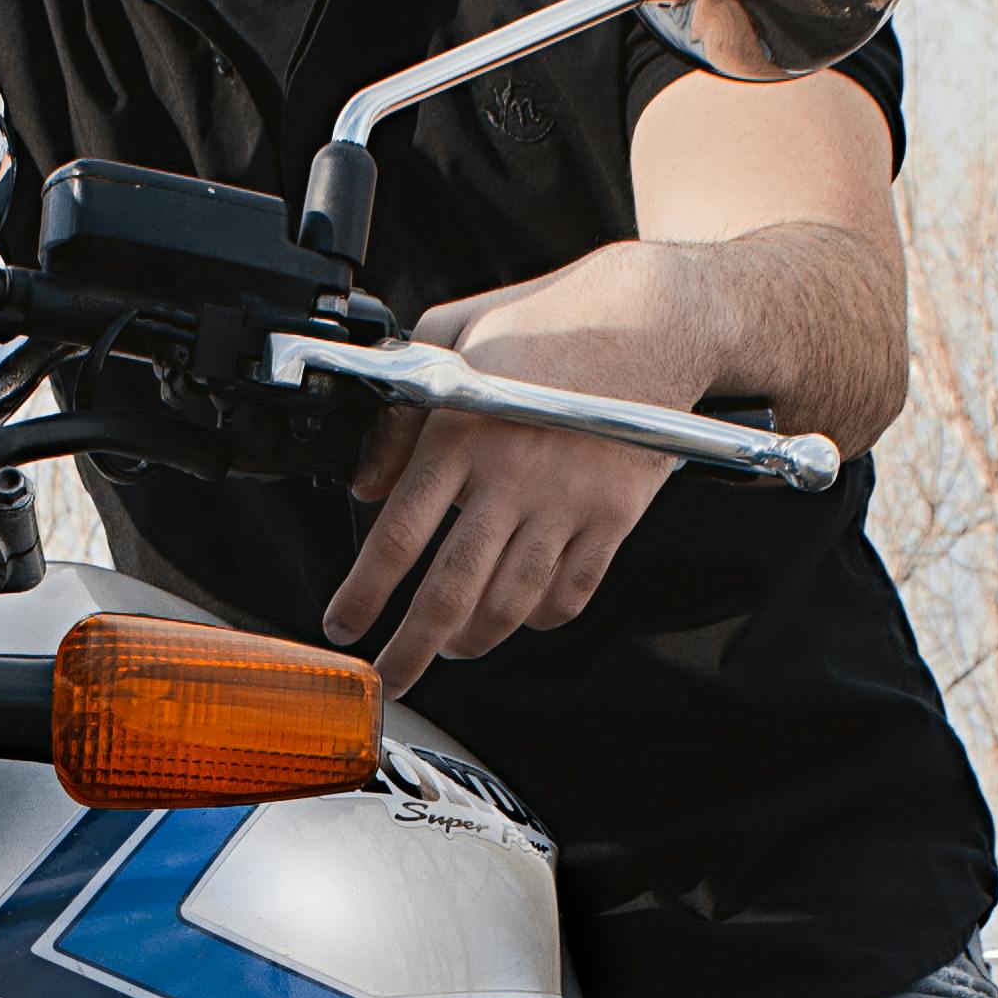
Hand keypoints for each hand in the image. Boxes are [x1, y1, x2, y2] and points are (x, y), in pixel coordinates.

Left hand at [320, 237, 709, 689]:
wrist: (654, 320)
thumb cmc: (554, 321)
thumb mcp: (455, 333)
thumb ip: (403, 408)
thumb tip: (370, 481)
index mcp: (461, 431)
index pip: (398, 535)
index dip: (364, 593)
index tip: (344, 623)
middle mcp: (511, 476)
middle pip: (449, 591)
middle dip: (411, 648)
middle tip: (390, 677)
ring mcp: (565, 503)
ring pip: (509, 604)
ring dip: (473, 639)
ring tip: (453, 646)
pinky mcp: (611, 517)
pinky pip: (571, 592)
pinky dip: (540, 617)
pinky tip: (522, 616)